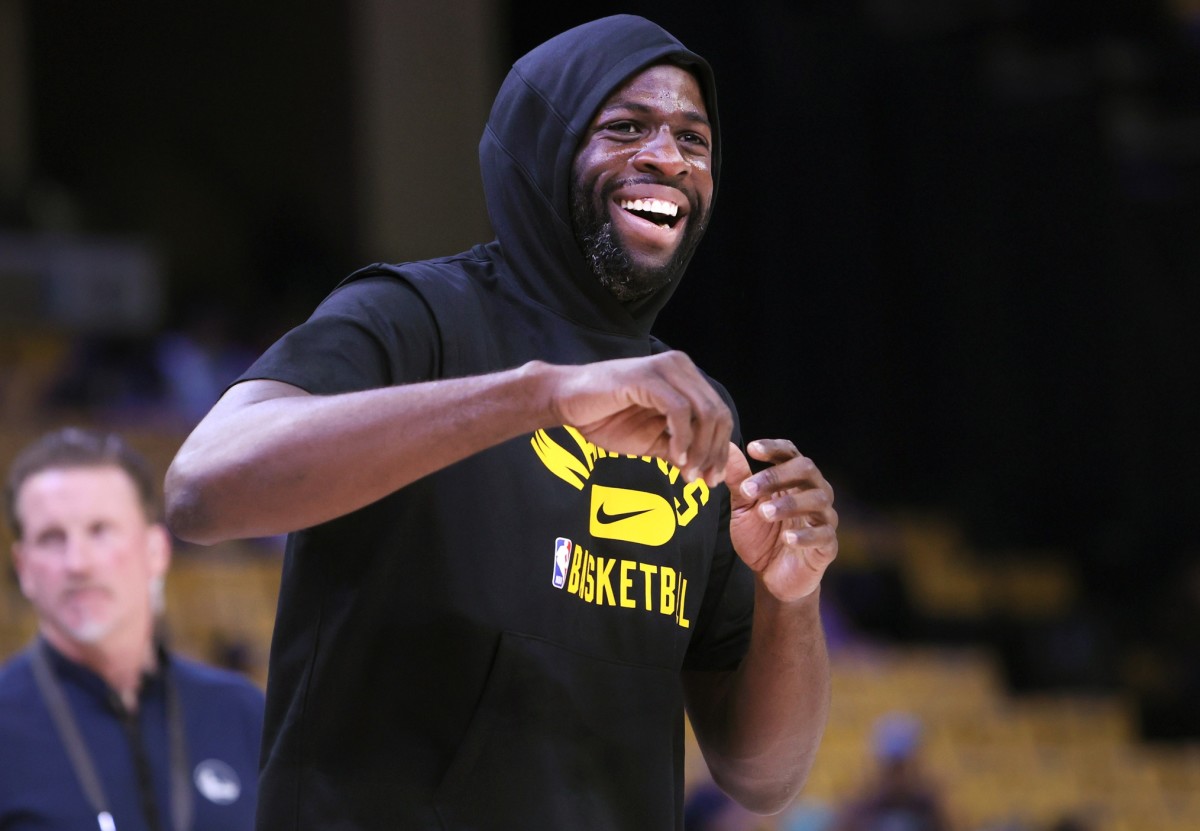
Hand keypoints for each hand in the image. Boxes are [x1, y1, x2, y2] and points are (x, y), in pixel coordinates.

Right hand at [543, 352, 732, 484]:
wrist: (565, 402)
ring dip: (700, 449)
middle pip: (718, 413)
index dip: (720, 449)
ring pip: (704, 411)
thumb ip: (678, 450)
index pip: (719, 414)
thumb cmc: (604, 417)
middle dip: (714, 452)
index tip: (711, 480)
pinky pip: (679, 410)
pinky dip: (682, 438)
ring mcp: (664, 369)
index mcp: (684, 378)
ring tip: (686, 473)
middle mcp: (680, 367)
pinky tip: (675, 457)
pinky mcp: (647, 377)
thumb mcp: (649, 441)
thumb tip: (704, 471)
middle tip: (703, 481)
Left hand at [724, 440, 837, 601]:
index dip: (773, 448)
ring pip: (817, 500)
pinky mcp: (828, 545)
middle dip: (776, 476)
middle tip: (749, 489)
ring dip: (789, 504)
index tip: (751, 448)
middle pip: (806, 469)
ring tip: (764, 513)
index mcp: (794, 479)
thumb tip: (727, 447)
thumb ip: (738, 479)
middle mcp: (814, 492)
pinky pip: (823, 535)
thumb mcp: (744, 506)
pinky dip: (805, 536)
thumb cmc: (761, 535)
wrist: (771, 576)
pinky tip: (786, 539)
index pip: (790, 453)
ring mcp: (824, 518)